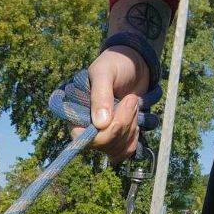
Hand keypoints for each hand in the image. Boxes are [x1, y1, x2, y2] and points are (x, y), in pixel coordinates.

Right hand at [72, 45, 150, 164]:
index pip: (82, 139)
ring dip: (130, 128)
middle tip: (132, 99)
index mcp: (76, 113)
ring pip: (116, 149)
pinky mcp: (117, 138)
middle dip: (122, 125)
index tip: (120, 116)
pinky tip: (137, 119)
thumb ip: (100, 95)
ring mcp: (103, 135)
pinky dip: (134, 137)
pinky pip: (125, 151)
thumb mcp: (105, 72)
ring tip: (134, 103)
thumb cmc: (115, 63)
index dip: (103, 135)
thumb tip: (100, 124)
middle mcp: (86, 128)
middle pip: (102, 145)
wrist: (134, 63)